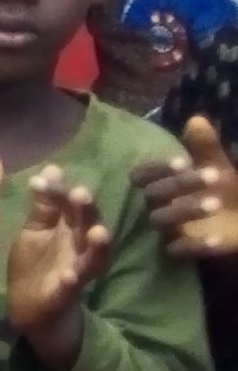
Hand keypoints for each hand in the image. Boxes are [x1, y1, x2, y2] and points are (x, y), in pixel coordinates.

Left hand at [8, 164, 111, 333]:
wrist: (28, 308)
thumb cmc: (36, 264)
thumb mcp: (36, 230)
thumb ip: (44, 205)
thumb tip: (51, 168)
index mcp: (70, 230)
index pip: (71, 205)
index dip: (60, 192)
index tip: (41, 179)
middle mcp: (80, 248)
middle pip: (89, 226)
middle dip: (87, 211)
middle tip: (80, 193)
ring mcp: (77, 271)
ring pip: (94, 258)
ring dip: (98, 246)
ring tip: (97, 232)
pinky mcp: (66, 294)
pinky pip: (73, 288)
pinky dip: (72, 281)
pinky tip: (69, 275)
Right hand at [134, 117, 237, 260]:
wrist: (236, 222)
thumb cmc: (220, 191)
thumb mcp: (215, 166)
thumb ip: (205, 147)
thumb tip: (196, 119)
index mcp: (158, 183)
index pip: (143, 174)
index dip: (159, 168)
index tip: (184, 161)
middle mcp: (154, 204)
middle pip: (153, 195)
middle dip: (180, 185)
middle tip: (214, 176)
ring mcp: (163, 229)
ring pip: (162, 220)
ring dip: (187, 210)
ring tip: (216, 204)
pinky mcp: (176, 251)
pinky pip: (178, 250)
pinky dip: (197, 245)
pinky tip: (218, 239)